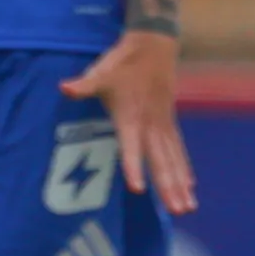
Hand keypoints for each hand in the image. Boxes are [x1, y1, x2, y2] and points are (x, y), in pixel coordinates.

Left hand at [61, 28, 196, 215]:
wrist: (154, 45)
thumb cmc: (122, 61)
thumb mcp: (101, 71)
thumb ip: (84, 84)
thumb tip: (64, 87)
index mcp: (132, 116)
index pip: (132, 146)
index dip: (133, 166)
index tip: (138, 189)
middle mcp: (150, 125)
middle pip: (161, 160)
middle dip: (169, 186)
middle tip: (178, 210)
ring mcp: (163, 125)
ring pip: (174, 160)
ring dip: (181, 184)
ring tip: (188, 208)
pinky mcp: (169, 123)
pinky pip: (178, 150)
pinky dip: (184, 168)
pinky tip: (191, 187)